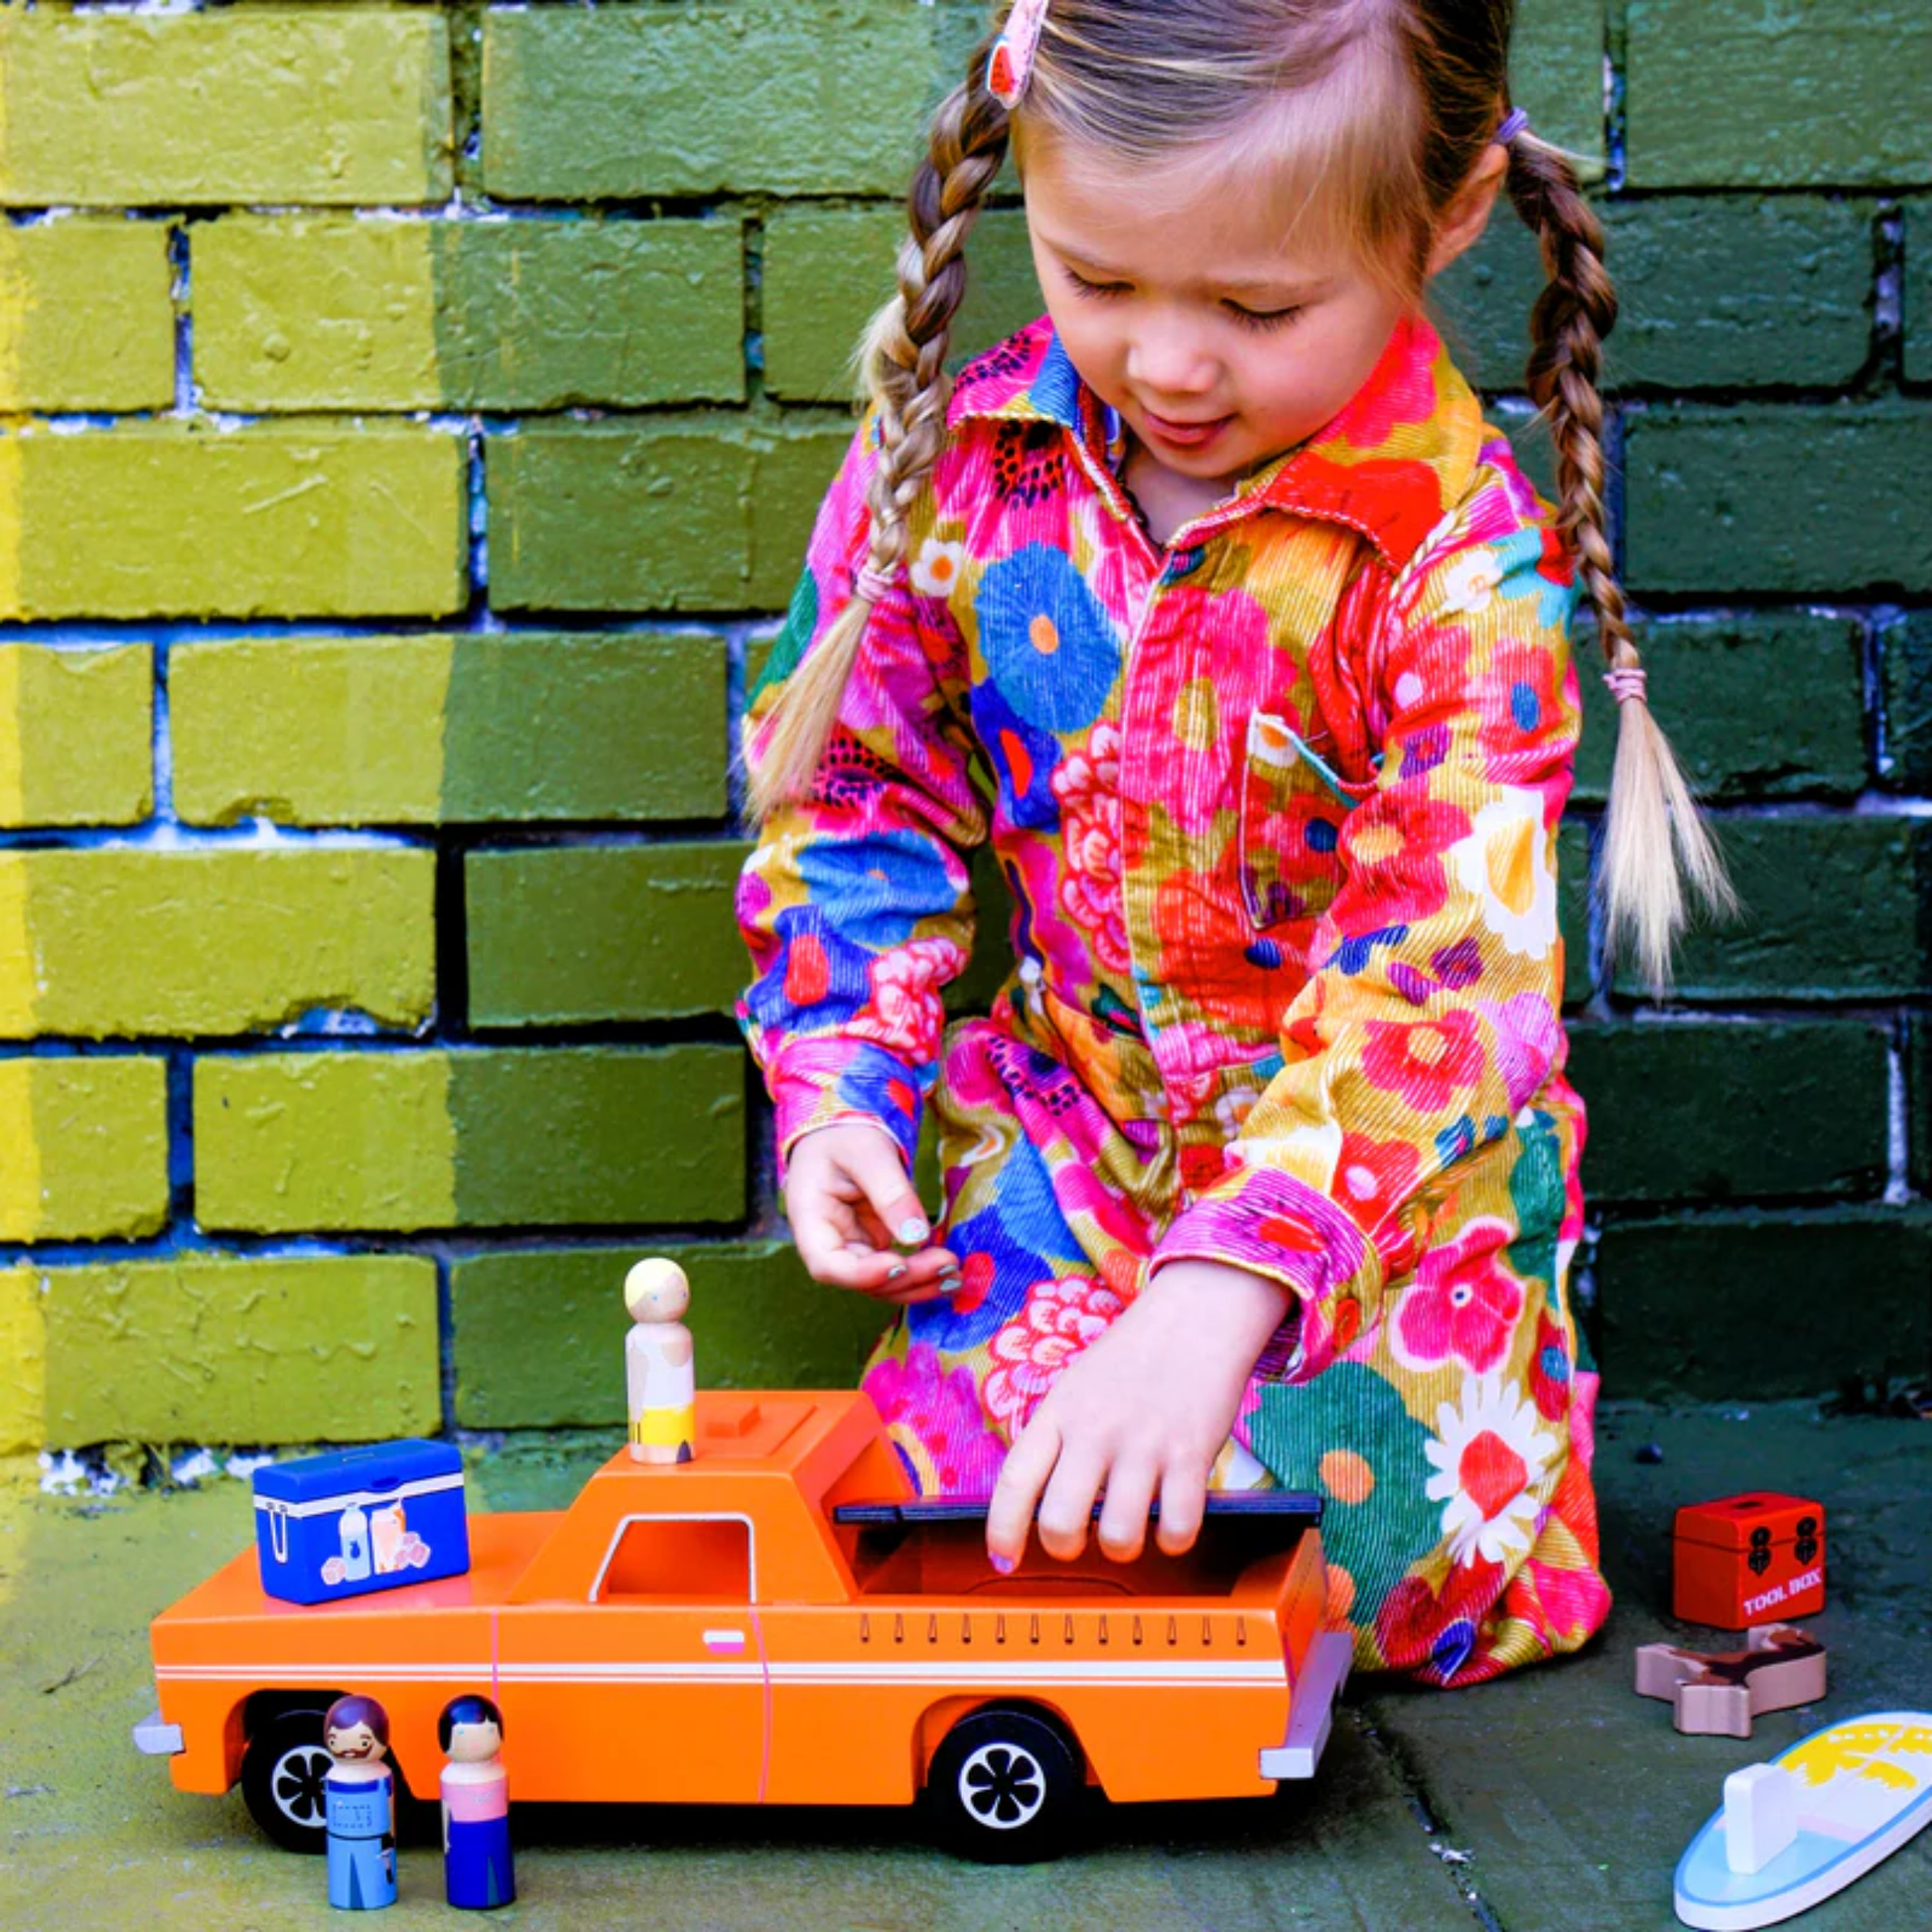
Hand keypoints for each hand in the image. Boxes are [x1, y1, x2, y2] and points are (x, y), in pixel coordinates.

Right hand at [783, 1122, 958, 1304]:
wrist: (845, 1128)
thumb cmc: (844, 1133)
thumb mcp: (867, 1152)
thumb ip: (891, 1192)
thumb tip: (917, 1237)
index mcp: (810, 1219)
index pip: (827, 1264)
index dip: (863, 1274)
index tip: (900, 1265)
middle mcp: (829, 1242)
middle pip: (861, 1280)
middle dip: (906, 1280)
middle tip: (948, 1265)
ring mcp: (853, 1246)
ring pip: (882, 1282)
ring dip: (918, 1284)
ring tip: (956, 1276)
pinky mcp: (874, 1243)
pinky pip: (896, 1268)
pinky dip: (921, 1272)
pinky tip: (948, 1270)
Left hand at [985, 1260, 1291, 1568]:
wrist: (1196, 1314)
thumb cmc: (1132, 1355)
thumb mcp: (1075, 1385)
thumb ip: (1057, 1436)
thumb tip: (1039, 1501)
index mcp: (1058, 1412)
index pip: (1015, 1481)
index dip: (1001, 1530)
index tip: (1003, 1560)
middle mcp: (1095, 1431)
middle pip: (1060, 1522)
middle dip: (1064, 1549)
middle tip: (1079, 1541)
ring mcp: (1143, 1444)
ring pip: (1118, 1536)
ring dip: (1123, 1546)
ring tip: (1130, 1527)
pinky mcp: (1191, 1454)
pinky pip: (1178, 1527)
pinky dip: (1174, 1539)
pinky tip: (1172, 1521)